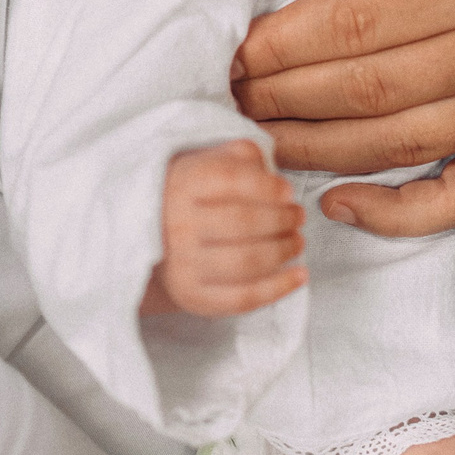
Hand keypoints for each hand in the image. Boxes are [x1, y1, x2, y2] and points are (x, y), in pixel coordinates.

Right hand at [144, 140, 306, 317]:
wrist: (154, 240)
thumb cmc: (193, 197)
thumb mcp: (206, 163)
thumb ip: (239, 156)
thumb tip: (268, 168)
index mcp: (181, 183)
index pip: (229, 180)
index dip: (266, 186)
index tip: (288, 191)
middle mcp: (177, 224)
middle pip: (242, 222)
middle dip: (281, 219)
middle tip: (298, 216)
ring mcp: (182, 265)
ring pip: (246, 261)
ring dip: (283, 251)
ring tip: (298, 241)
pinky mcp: (192, 297)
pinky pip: (242, 298)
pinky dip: (278, 287)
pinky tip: (299, 275)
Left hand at [236, 0, 454, 236]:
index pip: (356, 24)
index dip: (285, 44)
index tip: (234, 51)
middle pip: (370, 90)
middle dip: (287, 98)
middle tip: (231, 97)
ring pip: (400, 143)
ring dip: (320, 149)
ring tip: (261, 139)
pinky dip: (399, 214)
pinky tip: (338, 204)